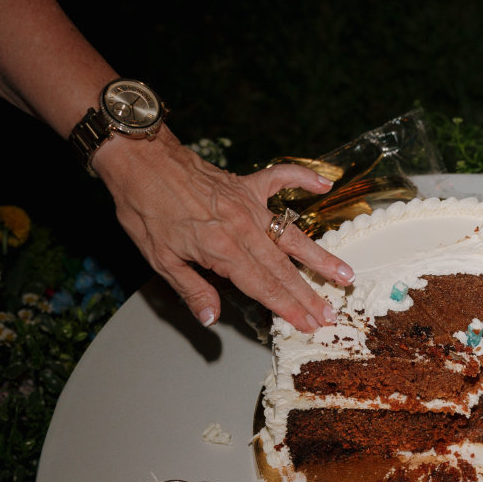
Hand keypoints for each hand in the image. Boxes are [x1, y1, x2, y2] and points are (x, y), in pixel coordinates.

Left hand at [94, 129, 353, 331]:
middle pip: (282, 267)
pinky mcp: (244, 183)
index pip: (262, 286)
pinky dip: (303, 179)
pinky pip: (281, 178)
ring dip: (319, 256)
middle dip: (308, 293)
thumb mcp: (159, 258)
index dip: (287, 308)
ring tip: (344, 273)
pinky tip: (324, 186)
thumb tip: (211, 318)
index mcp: (221, 249)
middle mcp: (242, 227)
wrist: (137, 157)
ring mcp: (247, 203)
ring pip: (291, 234)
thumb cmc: (143, 208)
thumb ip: (190, 289)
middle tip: (331, 312)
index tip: (308, 323)